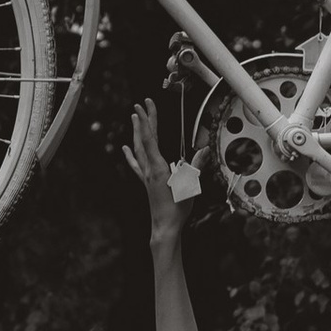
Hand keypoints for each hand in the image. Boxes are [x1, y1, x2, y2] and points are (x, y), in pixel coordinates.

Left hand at [127, 98, 183, 242]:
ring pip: (138, 149)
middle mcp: (148, 169)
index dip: (148, 119)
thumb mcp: (191, 186)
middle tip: (139, 104)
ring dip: (136, 132)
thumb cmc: (177, 209)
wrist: (165, 226)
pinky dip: (130, 154)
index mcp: (158, 167)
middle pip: (143, 139)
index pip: (151, 137)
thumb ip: (196, 166)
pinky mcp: (146, 182)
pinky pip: (136, 164)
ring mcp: (145, 176)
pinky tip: (126, 148)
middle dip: (142, 120)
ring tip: (134, 118)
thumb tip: (205, 150)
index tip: (146, 104)